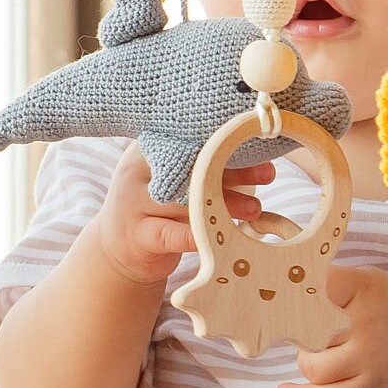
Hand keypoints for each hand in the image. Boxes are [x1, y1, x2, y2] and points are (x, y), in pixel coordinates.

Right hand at [90, 144, 274, 285]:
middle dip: (232, 171)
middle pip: (190, 167)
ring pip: (183, 201)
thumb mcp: (176, 180)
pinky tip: (218, 235)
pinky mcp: (135, 235)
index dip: (225, 140)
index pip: (189, 139)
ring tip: (255, 208)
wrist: (119, 248)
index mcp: (147, 148)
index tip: (257, 143)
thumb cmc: (160, 208)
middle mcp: (136, 171)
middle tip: (268, 173)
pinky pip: (169, 234)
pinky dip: (195, 234)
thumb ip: (203, 163)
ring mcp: (132, 203)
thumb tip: (254, 148)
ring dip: (224, 204)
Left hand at [279, 265, 387, 387]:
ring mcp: (371, 361)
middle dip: (299, 331)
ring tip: (322, 349)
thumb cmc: (380, 305)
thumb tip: (274, 286)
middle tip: (306, 326)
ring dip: (307, 359)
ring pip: (312, 367)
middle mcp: (369, 324)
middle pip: (307, 331)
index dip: (292, 292)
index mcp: (364, 288)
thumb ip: (325, 282)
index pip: (315, 286)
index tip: (274, 294)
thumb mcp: (361, 279)